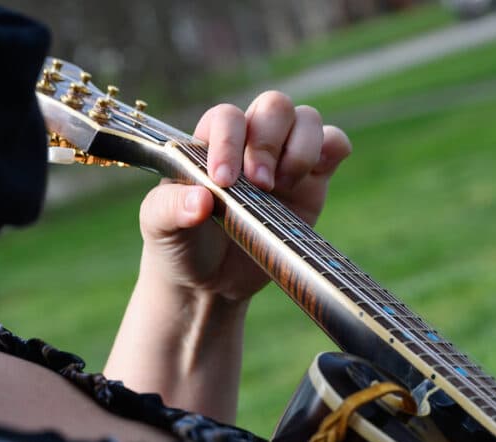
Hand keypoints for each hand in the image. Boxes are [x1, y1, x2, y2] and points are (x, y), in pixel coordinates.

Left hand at [137, 91, 352, 302]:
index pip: (228, 118)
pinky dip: (334, 148)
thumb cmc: (180, 243)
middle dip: (269, 142)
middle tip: (261, 185)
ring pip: (307, 119)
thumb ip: (171, 209)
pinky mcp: (314, 181)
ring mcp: (285, 159)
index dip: (229, 142)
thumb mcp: (160, 227)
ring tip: (283, 187)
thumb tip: (200, 200)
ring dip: (301, 148)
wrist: (210, 281)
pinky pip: (335, 144)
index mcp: (211, 143)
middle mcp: (251, 143)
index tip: (223, 182)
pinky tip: (314, 175)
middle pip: (274, 106)